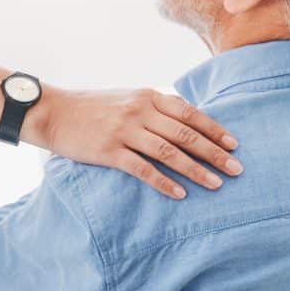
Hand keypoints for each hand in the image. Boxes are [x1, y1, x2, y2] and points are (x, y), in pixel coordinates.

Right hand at [24, 88, 242, 199]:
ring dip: (196, 170)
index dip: (214, 130)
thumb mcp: (128, 98)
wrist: (53, 112)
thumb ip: (155, 109)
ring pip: (170, 152)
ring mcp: (125, 131)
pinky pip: (143, 169)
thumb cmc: (94, 107)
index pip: (190, 114)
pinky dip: (164, 182)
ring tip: (216, 184)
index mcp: (148, 96)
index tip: (234, 145)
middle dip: (215, 153)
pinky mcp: (109, 151)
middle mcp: (140, 111)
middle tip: (236, 169)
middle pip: (186, 135)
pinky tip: (181, 194)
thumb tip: (186, 124)